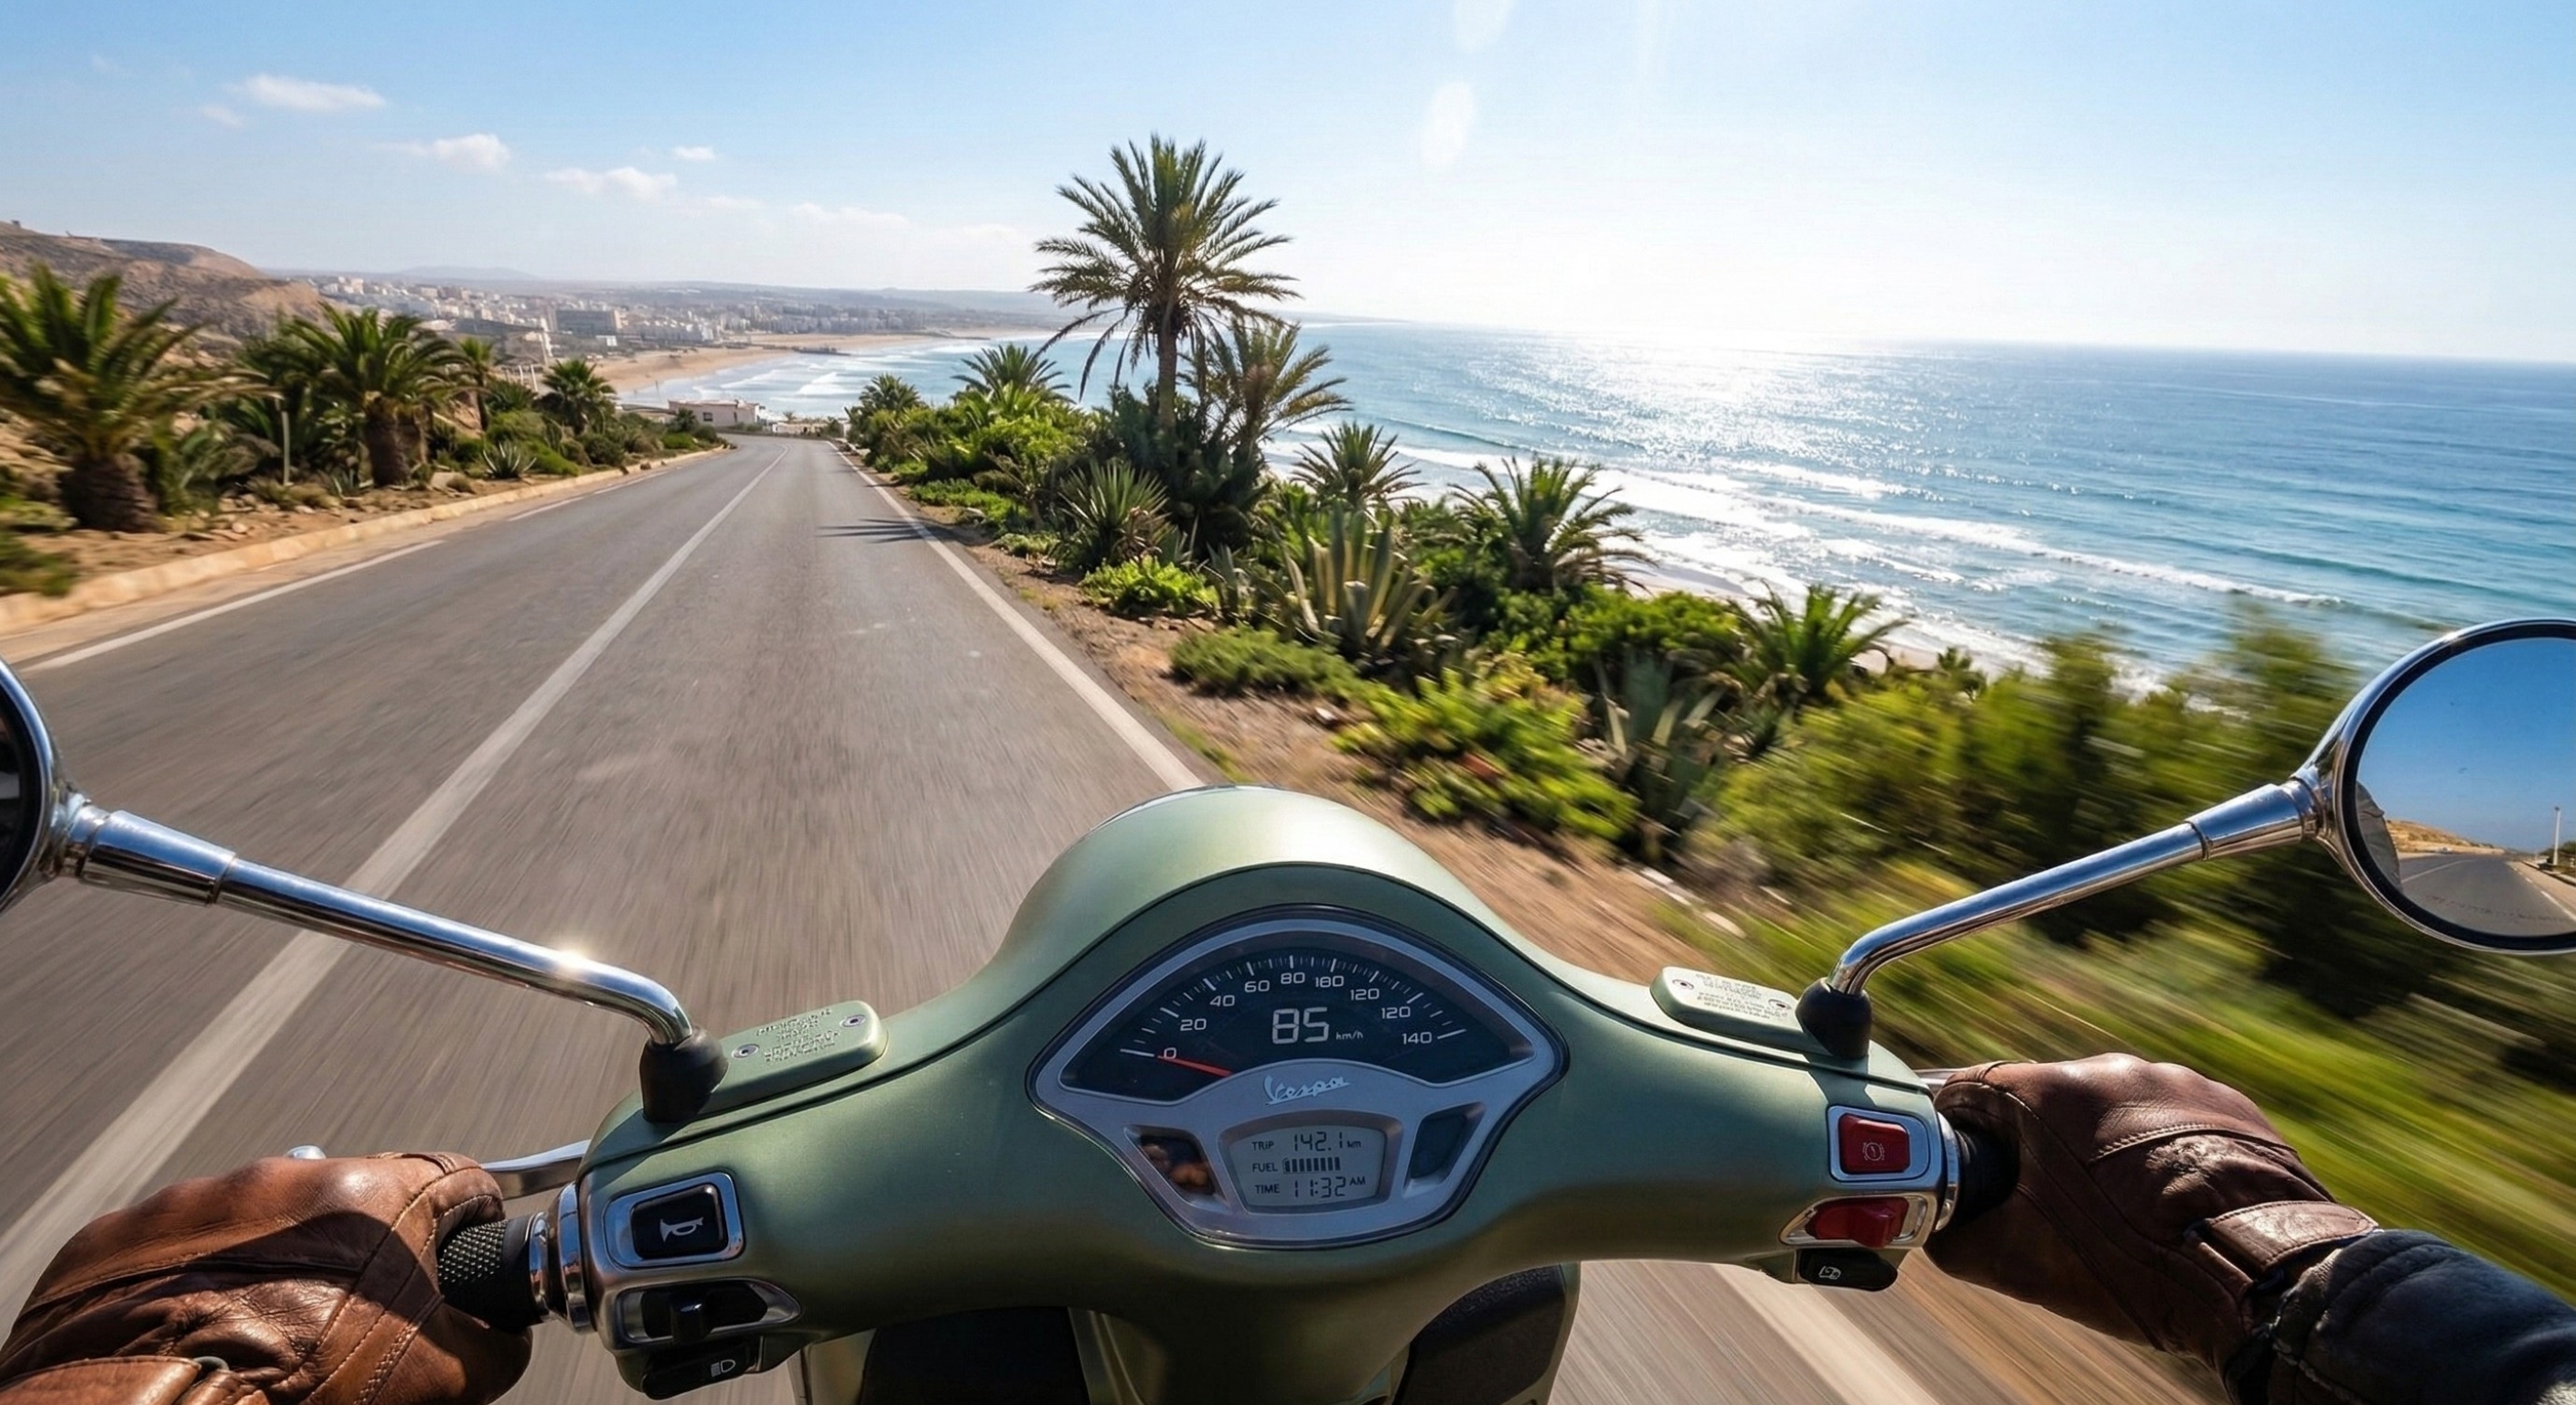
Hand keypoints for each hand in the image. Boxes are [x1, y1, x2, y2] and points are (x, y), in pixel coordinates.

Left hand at [0, 1154, 530, 1404]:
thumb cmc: (294, 1395)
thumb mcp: (434, 1381)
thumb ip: (492, 1344)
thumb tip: (503, 1335)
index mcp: (372, 1197)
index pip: (459, 1179)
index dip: (467, 1223)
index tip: (456, 1256)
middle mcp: (283, 1175)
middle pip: (351, 1198)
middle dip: (358, 1251)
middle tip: (347, 1320)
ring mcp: (192, 1199)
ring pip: (256, 1219)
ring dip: (271, 1264)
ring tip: (259, 1334)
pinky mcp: (116, 1233)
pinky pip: (170, 1246)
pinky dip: (187, 1283)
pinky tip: (195, 1334)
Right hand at [1929, 1055, 2374, 1371]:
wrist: (2262, 1277)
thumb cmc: (2139, 1265)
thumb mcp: (2020, 1264)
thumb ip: (1955, 1238)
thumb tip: (1937, 1229)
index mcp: (2047, 1092)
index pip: (1968, 1089)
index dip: (1956, 1130)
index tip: (1964, 1164)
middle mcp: (2110, 1069)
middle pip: (2043, 1100)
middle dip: (2034, 1148)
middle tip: (2043, 1207)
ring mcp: (2175, 1082)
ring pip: (2109, 1111)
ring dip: (2099, 1150)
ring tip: (2117, 1213)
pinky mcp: (2228, 1105)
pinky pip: (2170, 1121)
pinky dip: (2158, 1154)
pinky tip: (2166, 1204)